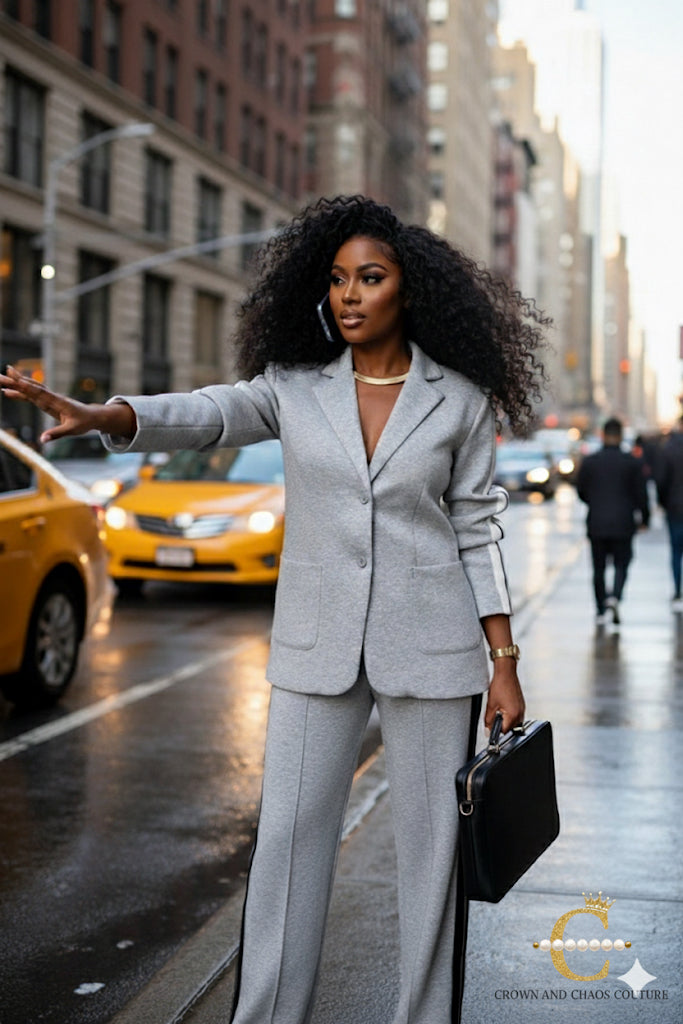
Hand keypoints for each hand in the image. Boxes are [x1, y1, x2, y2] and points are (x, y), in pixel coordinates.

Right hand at [0, 365, 133, 442]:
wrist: (91, 416)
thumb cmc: (83, 423)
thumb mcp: (72, 430)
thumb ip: (57, 434)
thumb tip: (42, 439)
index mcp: (57, 402)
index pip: (40, 393)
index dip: (28, 387)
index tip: (16, 380)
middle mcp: (51, 397)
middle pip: (31, 388)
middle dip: (16, 382)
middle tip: (1, 375)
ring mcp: (48, 398)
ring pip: (30, 390)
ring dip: (16, 384)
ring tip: (0, 379)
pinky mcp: (47, 402)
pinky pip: (31, 396)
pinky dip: (20, 393)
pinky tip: (8, 393)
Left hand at [484, 660, 524, 733]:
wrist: (506, 673)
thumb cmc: (499, 686)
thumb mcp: (490, 705)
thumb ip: (488, 720)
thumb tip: (487, 731)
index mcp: (513, 715)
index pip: (505, 732)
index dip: (496, 730)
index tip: (491, 728)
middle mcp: (520, 713)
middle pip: (510, 728)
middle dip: (501, 725)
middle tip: (494, 715)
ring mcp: (522, 709)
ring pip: (513, 722)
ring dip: (505, 720)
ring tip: (499, 709)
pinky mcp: (522, 705)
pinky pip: (516, 715)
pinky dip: (509, 714)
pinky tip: (503, 706)